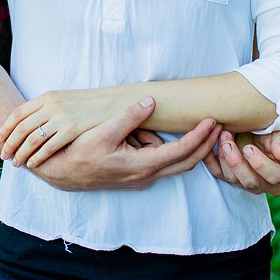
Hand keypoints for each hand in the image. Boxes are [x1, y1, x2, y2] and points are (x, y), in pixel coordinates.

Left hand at [0, 86, 138, 167]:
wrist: (117, 102)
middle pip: (21, 127)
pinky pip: (49, 146)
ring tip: (16, 163)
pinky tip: (33, 164)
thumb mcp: (67, 99)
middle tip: (3, 156)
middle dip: (9, 143)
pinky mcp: (72, 129)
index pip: (18, 113)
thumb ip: (49, 107)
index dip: (6, 127)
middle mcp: (51, 105)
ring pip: (32, 139)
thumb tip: (34, 120)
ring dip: (21, 152)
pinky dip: (38, 156)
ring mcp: (61, 117)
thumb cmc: (93, 104)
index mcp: (48, 96)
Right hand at [24, 97, 221, 191]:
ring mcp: (142, 179)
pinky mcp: (136, 176)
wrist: (60, 173)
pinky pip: (162, 163)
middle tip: (220, 125)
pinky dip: (169, 149)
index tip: (213, 121)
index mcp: (143, 166)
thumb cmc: (78, 153)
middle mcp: (147, 176)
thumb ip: (129, 116)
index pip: (182, 151)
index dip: (201, 137)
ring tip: (187, 124)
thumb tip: (151, 101)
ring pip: (175, 163)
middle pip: (188, 162)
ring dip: (186, 146)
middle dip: (206, 144)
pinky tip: (156, 133)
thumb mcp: (103, 131)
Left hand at [208, 128, 279, 194]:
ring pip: (234, 180)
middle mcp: (270, 185)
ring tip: (222, 136)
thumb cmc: (279, 132)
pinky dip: (211, 161)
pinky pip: (220, 175)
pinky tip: (208, 147)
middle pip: (252, 183)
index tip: (248, 148)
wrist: (265, 131)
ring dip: (225, 158)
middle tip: (227, 140)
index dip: (261, 164)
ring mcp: (251, 184)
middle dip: (237, 162)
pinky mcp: (234, 179)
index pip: (276, 176)